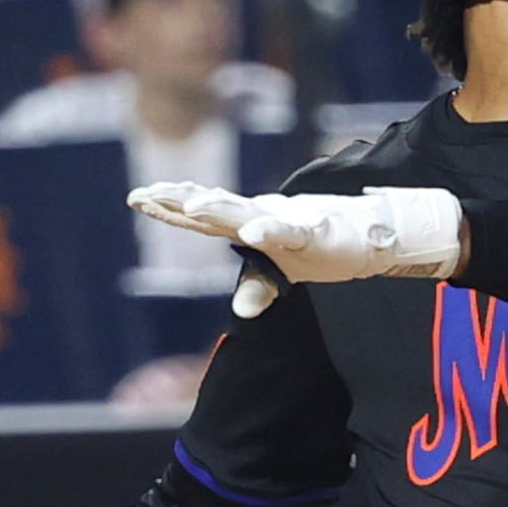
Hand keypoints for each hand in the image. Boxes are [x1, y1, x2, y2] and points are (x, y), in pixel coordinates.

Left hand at [128, 183, 466, 317]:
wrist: (370, 235)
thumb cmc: (320, 247)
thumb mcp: (283, 274)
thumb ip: (257, 287)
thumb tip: (241, 310)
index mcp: (248, 225)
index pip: (200, 218)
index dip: (169, 208)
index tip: (137, 197)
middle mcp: (261, 217)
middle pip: (212, 209)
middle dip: (179, 201)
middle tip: (145, 195)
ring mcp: (286, 222)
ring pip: (244, 213)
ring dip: (217, 209)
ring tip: (189, 206)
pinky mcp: (313, 231)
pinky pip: (286, 231)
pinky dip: (269, 231)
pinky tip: (251, 233)